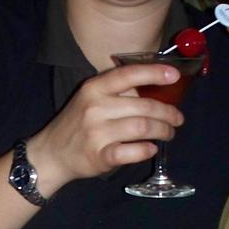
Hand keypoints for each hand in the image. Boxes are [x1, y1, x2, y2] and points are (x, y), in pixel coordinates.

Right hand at [29, 62, 185, 184]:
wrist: (51, 153)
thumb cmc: (77, 124)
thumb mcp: (90, 99)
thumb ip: (117, 93)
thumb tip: (154, 91)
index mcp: (94, 88)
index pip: (128, 75)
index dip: (154, 73)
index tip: (174, 75)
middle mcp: (95, 107)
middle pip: (144, 106)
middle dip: (168, 113)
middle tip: (177, 119)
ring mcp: (97, 132)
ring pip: (142, 128)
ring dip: (162, 131)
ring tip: (168, 133)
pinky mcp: (99, 156)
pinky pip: (131, 152)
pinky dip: (146, 151)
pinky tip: (151, 149)